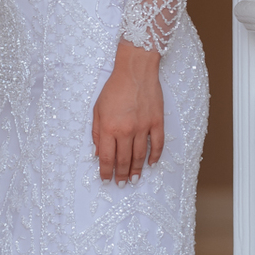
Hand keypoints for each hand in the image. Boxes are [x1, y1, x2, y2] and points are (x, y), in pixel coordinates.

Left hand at [92, 41, 164, 183]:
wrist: (135, 69)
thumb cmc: (114, 88)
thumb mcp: (97, 109)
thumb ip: (97, 133)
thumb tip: (98, 153)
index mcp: (109, 127)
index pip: (107, 157)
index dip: (106, 172)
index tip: (106, 180)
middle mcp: (126, 130)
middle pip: (124, 160)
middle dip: (121, 175)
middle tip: (120, 184)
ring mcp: (143, 126)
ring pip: (140, 156)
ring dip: (136, 170)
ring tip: (133, 179)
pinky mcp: (157, 121)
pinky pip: (157, 144)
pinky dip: (155, 156)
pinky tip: (151, 164)